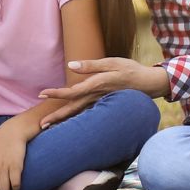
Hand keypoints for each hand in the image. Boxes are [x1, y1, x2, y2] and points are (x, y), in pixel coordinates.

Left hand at [36, 58, 167, 127]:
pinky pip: (87, 113)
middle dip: (56, 117)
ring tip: (50, 126)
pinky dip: (76, 119)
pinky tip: (69, 123)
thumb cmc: (130, 70)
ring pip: (79, 113)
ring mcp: (101, 103)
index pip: (72, 92)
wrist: (149, 83)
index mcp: (96, 85)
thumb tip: (71, 65)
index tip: (42, 94)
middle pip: (73, 109)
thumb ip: (91, 65)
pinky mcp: (105, 105)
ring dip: (64, 120)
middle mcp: (96, 97)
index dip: (57, 94)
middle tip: (40, 125)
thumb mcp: (112, 62)